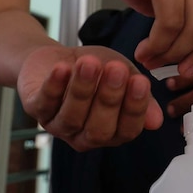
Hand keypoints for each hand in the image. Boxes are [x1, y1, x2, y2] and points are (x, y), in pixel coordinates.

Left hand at [16, 45, 163, 151]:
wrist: (58, 57)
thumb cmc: (96, 69)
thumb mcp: (125, 75)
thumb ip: (140, 95)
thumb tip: (156, 120)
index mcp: (112, 131)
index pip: (127, 130)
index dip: (135, 108)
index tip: (140, 82)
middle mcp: (85, 135)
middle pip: (99, 129)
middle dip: (109, 98)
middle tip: (117, 70)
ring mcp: (59, 126)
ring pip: (72, 117)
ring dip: (82, 89)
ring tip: (90, 64)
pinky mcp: (36, 109)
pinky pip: (45, 102)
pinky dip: (54, 85)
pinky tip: (62, 68)